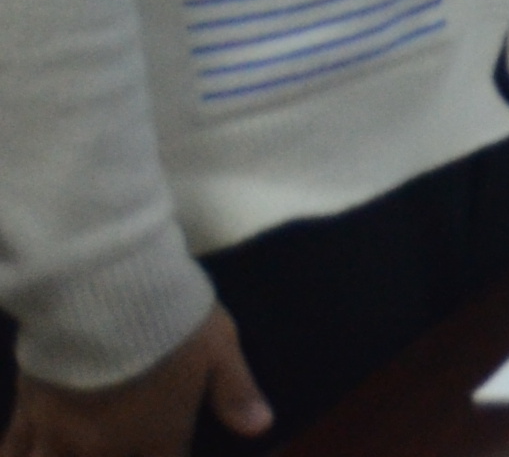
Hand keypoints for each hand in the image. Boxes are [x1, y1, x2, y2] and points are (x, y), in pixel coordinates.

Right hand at [9, 308, 272, 456]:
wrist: (105, 290)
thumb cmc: (172, 318)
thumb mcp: (220, 348)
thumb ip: (237, 392)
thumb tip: (263, 427)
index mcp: (155, 438)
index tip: (167, 450)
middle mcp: (102, 448)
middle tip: (117, 446)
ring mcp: (57, 434)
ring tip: (68, 454)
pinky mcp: (25, 410)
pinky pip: (12, 449)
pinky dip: (17, 455)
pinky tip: (23, 454)